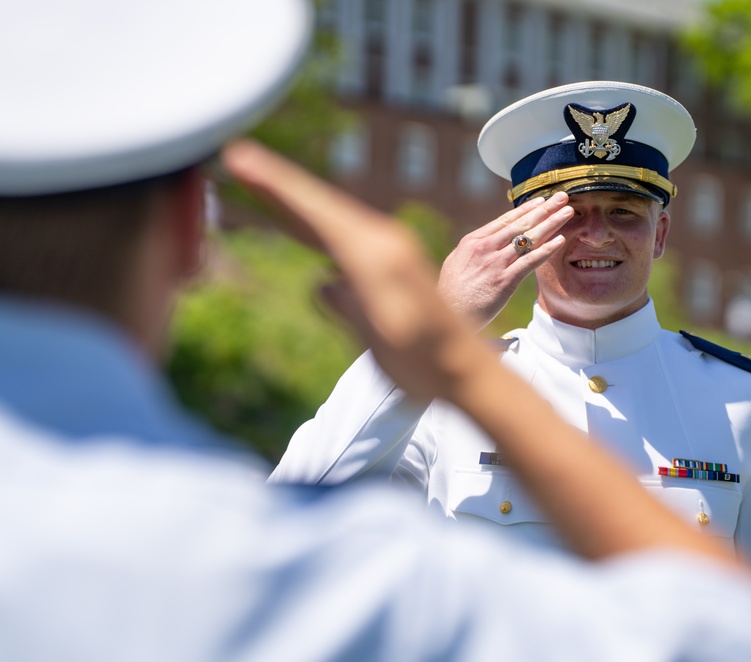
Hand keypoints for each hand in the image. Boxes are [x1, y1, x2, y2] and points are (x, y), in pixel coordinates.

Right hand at [221, 139, 494, 403]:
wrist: (465, 369)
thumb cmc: (426, 361)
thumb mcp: (383, 340)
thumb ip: (350, 308)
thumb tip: (321, 282)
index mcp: (377, 257)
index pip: (318, 212)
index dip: (278, 186)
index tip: (243, 158)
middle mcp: (382, 245)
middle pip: (320, 206)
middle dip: (278, 183)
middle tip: (236, 156)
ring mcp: (385, 253)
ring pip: (328, 218)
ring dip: (292, 200)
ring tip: (254, 178)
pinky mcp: (387, 265)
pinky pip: (341, 236)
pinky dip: (313, 225)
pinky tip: (296, 223)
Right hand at [438, 192, 572, 329]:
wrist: (446, 314)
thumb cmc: (450, 292)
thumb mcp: (456, 262)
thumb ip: (473, 250)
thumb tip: (485, 242)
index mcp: (473, 241)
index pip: (505, 220)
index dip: (526, 209)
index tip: (542, 200)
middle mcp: (485, 248)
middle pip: (521, 225)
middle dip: (544, 210)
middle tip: (563, 198)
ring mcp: (496, 264)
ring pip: (529, 239)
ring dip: (551, 224)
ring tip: (568, 212)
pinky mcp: (504, 281)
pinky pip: (530, 262)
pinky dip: (546, 250)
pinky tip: (560, 240)